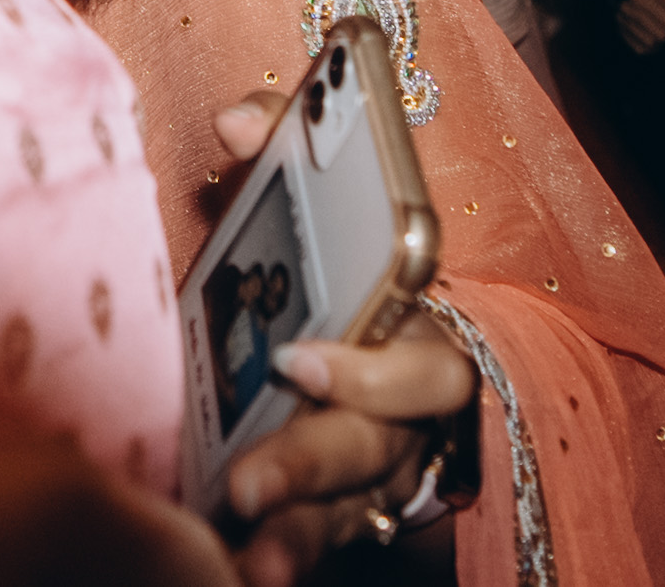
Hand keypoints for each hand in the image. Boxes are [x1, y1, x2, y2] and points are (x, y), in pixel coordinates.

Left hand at [206, 93, 477, 584]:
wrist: (360, 321)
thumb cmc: (334, 252)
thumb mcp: (316, 187)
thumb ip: (286, 138)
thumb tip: (237, 121)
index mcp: (413, 331)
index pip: (427, 366)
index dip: (373, 373)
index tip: (298, 362)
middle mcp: (405, 413)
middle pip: (375, 447)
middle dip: (311, 462)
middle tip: (246, 480)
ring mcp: (376, 468)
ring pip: (349, 507)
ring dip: (296, 529)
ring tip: (245, 554)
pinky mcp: (340, 507)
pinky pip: (319, 537)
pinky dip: (282, 552)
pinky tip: (238, 565)